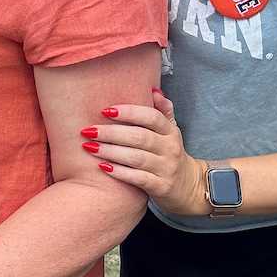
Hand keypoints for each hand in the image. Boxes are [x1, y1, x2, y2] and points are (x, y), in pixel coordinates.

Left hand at [83, 89, 207, 215]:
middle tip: (88, 131)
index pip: (151, 117)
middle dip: (111, 133)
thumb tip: (152, 89)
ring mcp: (166, 168)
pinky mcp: (161, 187)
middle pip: (140, 137)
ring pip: (136, 158)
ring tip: (90, 147)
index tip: (105, 110)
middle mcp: (170, 148)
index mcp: (170, 131)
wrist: (188, 186)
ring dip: (111, 152)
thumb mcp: (170, 131)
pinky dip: (120, 172)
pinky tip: (103, 167)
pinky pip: (139, 178)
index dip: (129, 112)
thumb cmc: (169, 153)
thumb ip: (162, 111)